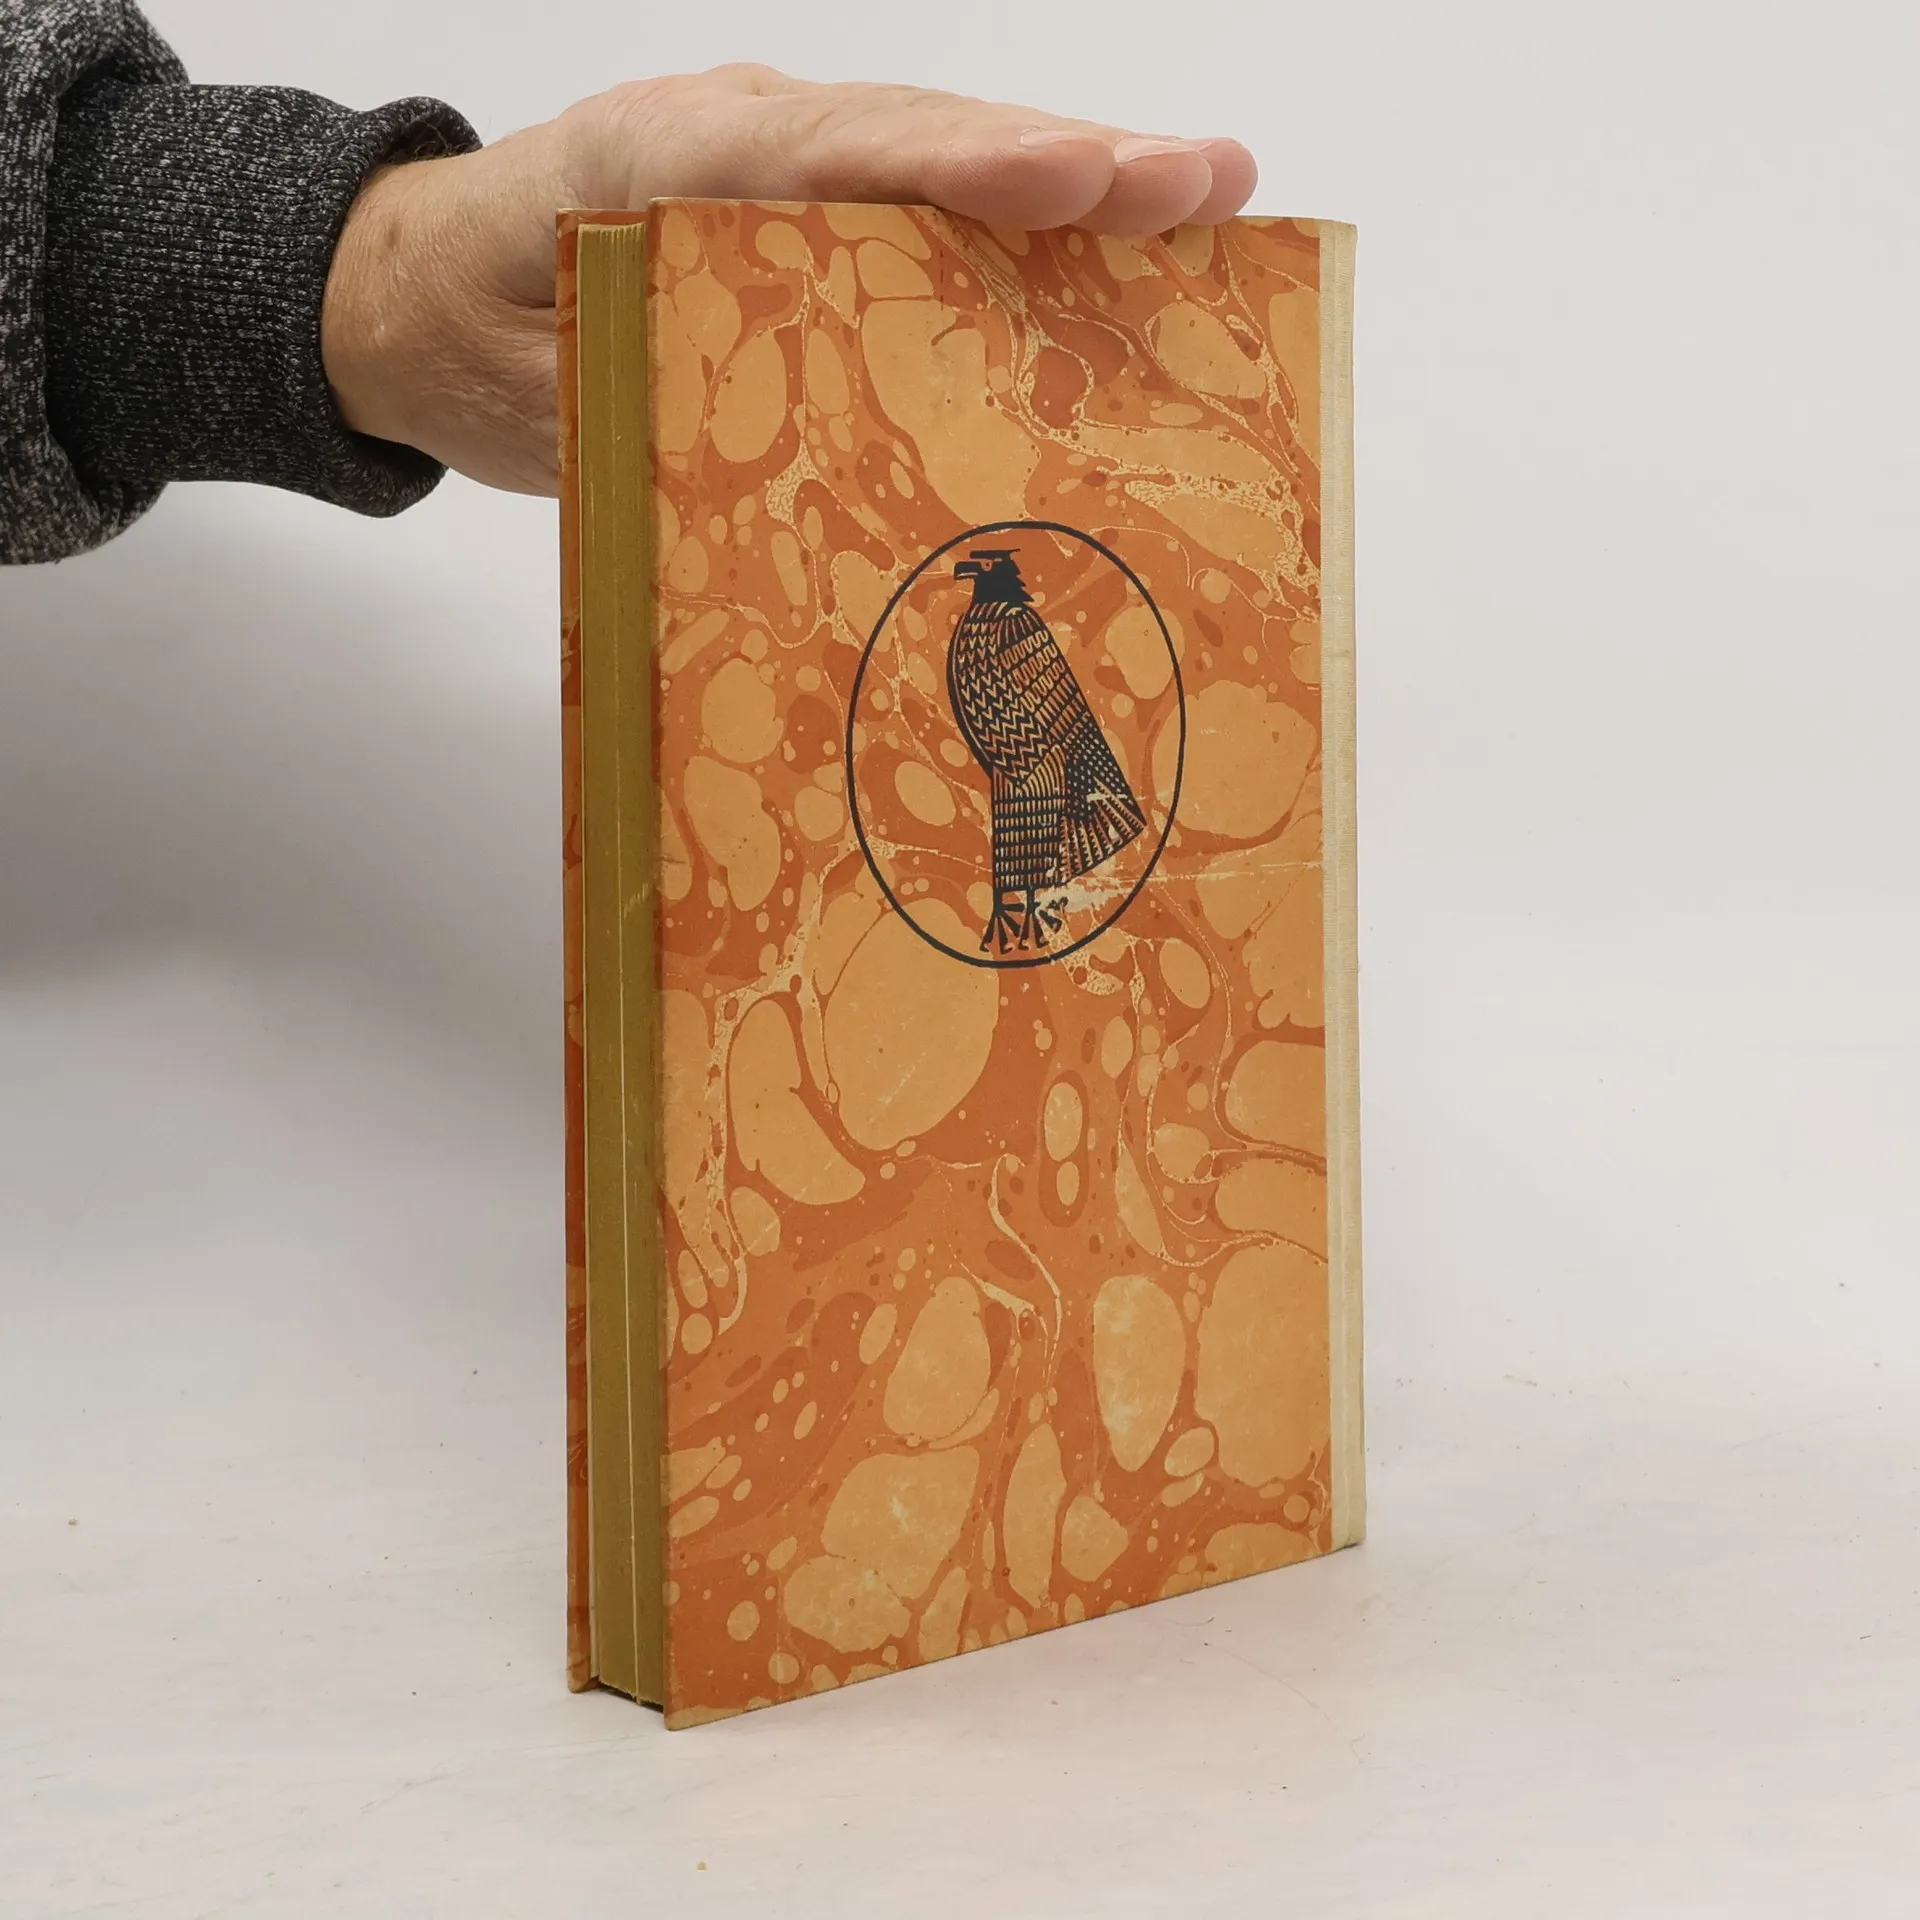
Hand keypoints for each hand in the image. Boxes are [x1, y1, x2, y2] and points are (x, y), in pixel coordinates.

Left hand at [320, 66, 1257, 496]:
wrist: (424, 291)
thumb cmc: (471, 336)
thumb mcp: (533, 393)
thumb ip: (646, 404)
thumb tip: (784, 456)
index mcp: (656, 164)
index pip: (827, 154)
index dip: (958, 168)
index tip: (1073, 177)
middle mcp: (739, 142)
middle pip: (919, 139)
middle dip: (1069, 162)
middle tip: (1208, 180)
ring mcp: (782, 168)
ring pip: (940, 163)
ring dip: (1076, 183)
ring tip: (1208, 196)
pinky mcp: (808, 211)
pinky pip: (925, 209)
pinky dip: (1024, 227)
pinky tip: (1121, 246)